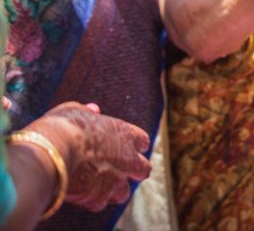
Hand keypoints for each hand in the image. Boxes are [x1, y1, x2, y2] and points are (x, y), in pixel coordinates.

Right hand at [27, 102, 150, 212]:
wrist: (52, 152)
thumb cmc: (61, 127)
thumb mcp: (74, 111)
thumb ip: (87, 112)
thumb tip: (93, 109)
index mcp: (126, 134)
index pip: (142, 141)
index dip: (133, 145)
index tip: (125, 147)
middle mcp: (127, 158)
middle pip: (143, 170)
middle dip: (134, 172)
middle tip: (119, 171)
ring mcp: (115, 179)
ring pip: (123, 192)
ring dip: (113, 190)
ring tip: (98, 186)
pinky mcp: (99, 197)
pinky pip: (100, 203)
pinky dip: (92, 200)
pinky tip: (81, 194)